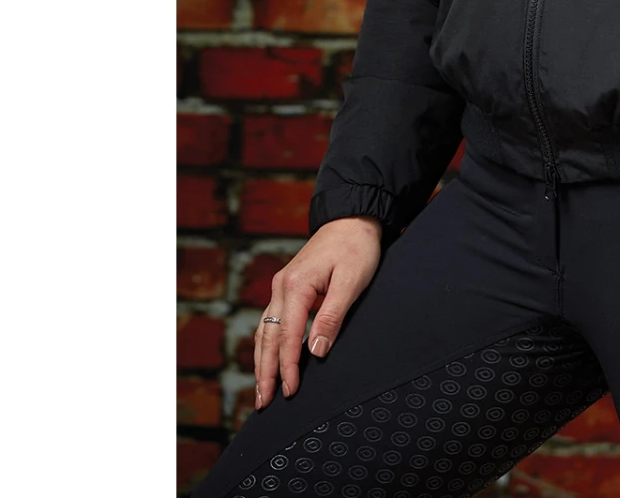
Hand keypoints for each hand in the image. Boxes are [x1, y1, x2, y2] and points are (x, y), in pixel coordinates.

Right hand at [254, 215, 382, 408]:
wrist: (353, 217)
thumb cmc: (357, 247)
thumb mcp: (352, 281)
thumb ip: (332, 316)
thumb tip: (315, 352)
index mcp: (296, 286)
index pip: (287, 336)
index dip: (287, 367)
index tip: (290, 392)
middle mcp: (282, 286)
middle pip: (268, 337)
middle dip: (265, 372)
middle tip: (264, 403)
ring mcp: (282, 285)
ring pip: (265, 330)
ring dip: (262, 360)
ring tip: (262, 390)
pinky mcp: (288, 285)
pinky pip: (272, 320)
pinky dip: (269, 343)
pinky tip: (270, 359)